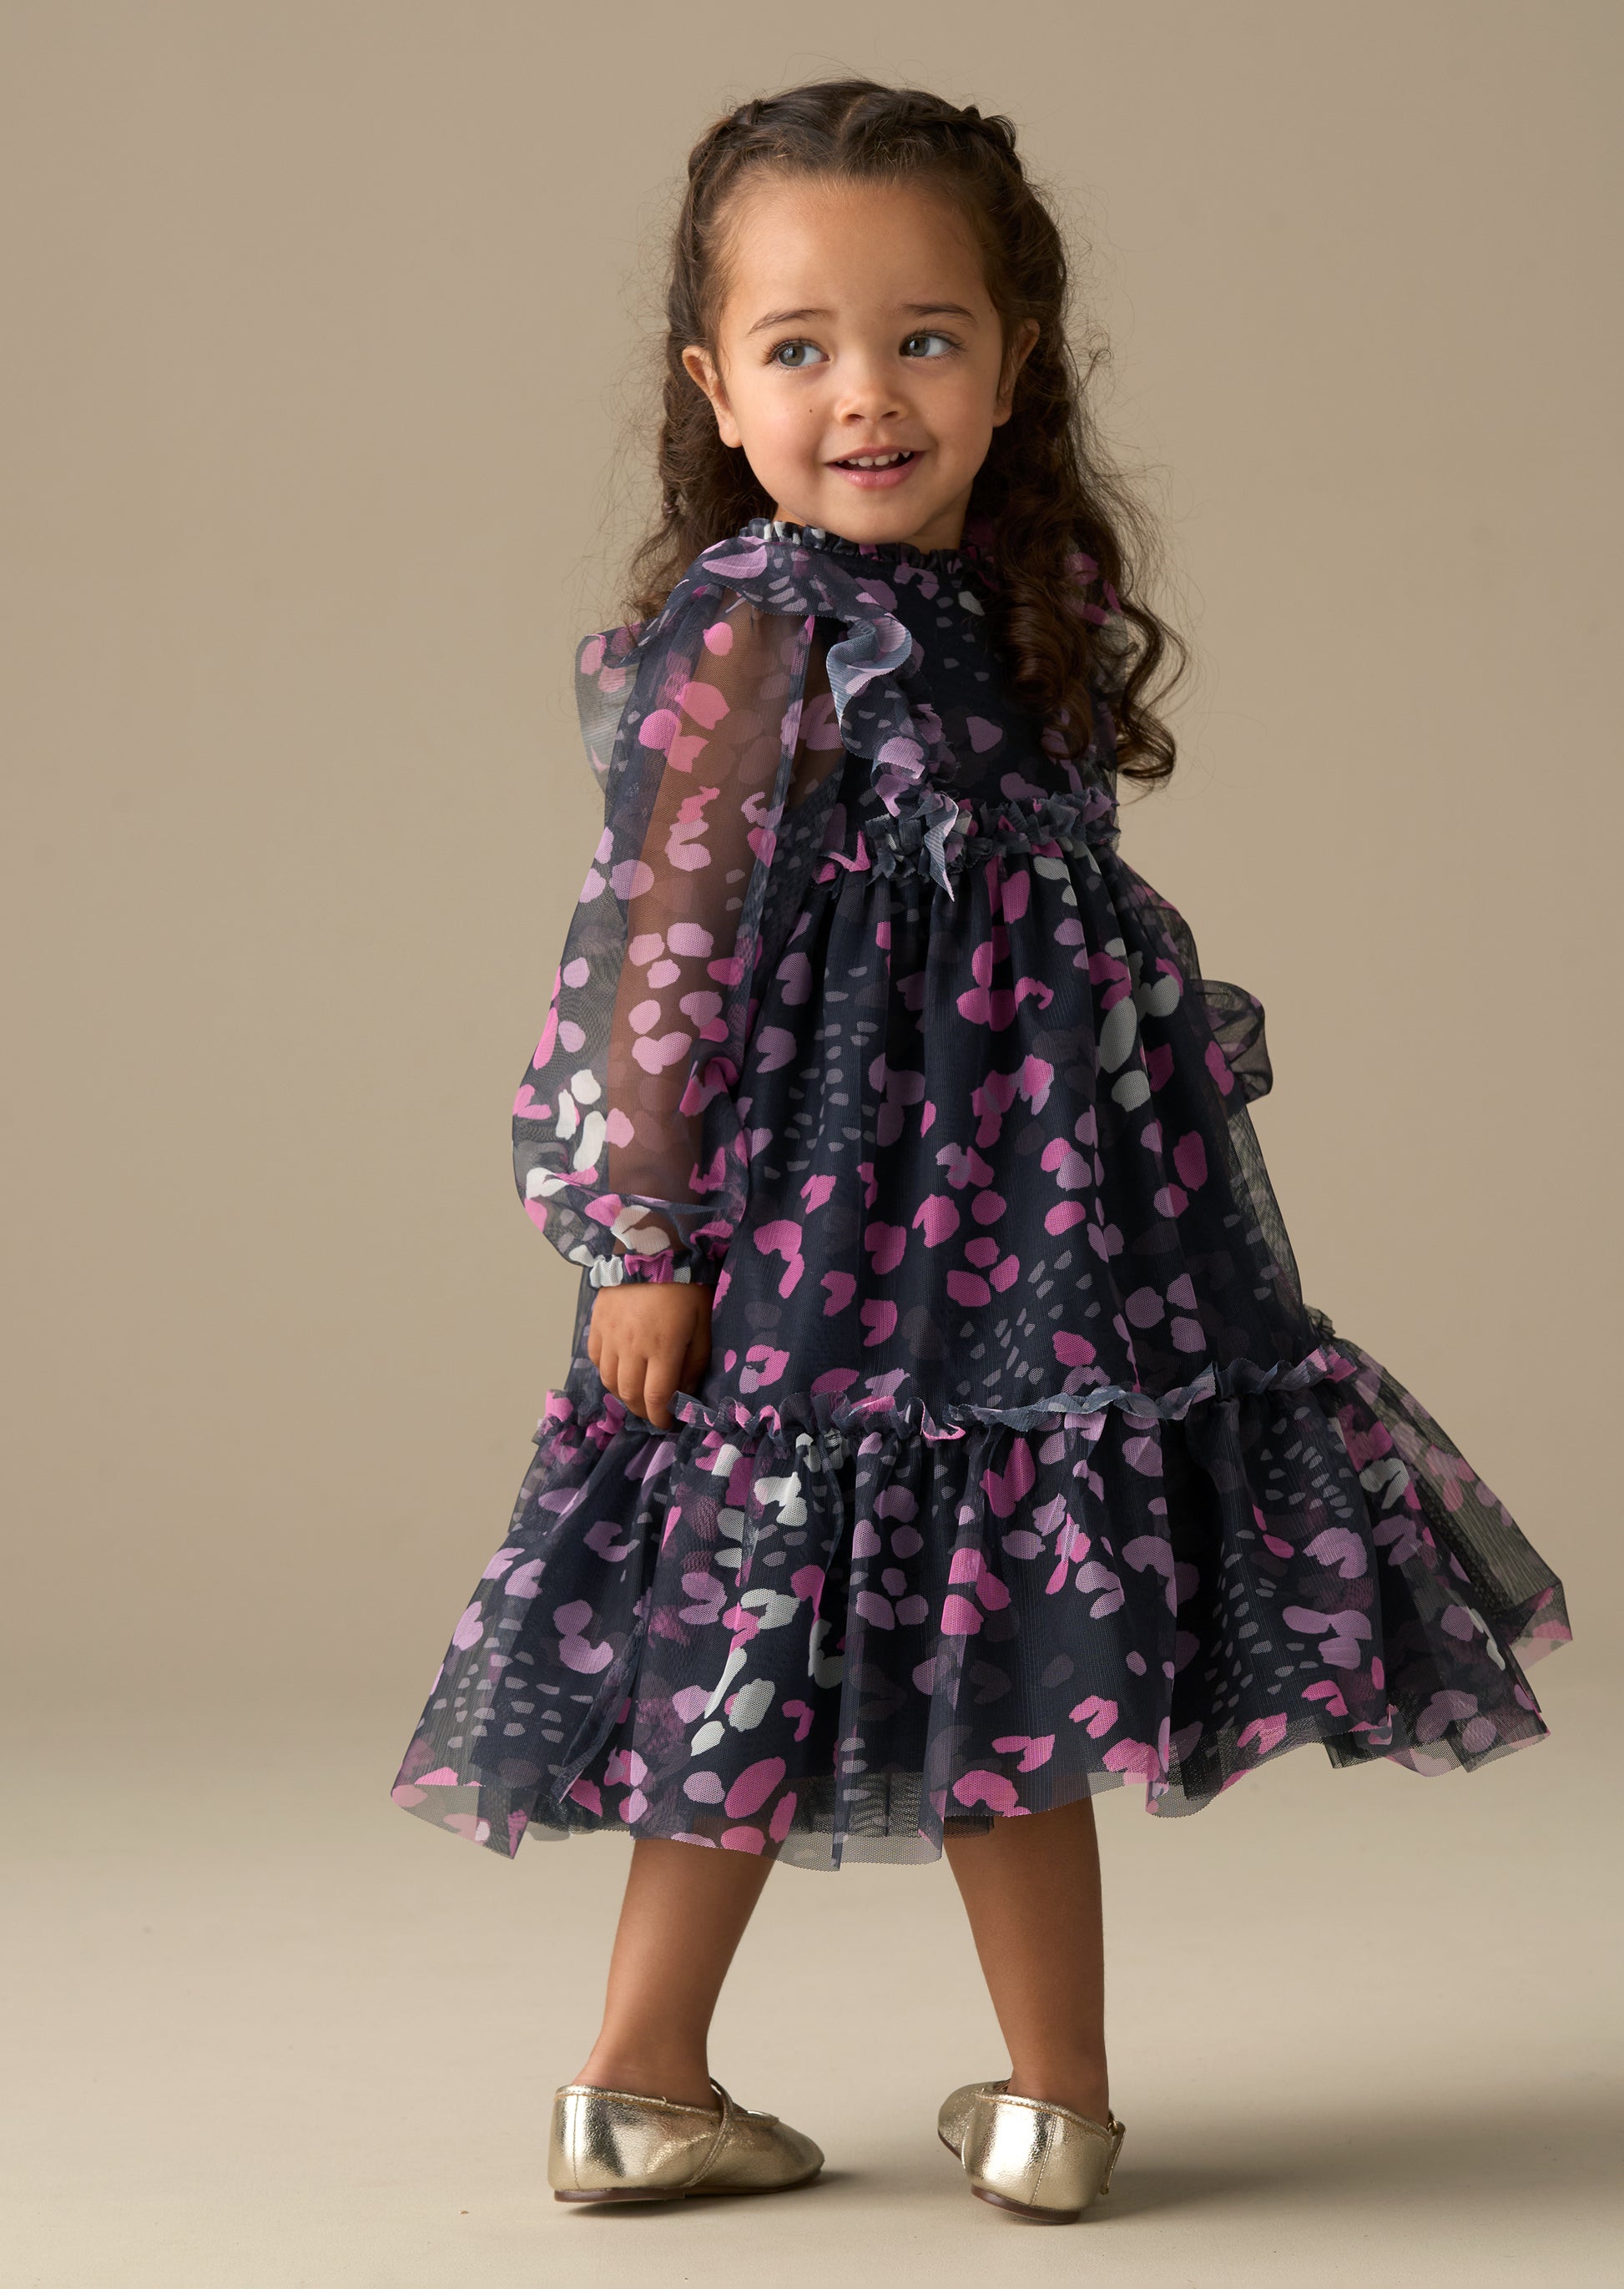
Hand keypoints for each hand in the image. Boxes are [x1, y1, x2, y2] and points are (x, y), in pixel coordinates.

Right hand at [588, 1281, 712, 1431]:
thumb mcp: (704, 1323)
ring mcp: (610, 1335)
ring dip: (623, 1395)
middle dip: (642, 1411)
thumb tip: (684, 1392)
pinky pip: (595, 1358)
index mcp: (662, 1348)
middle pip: (629, 1394)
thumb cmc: (687, 1285)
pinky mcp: (597, 1323)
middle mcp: (631, 1347)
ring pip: (608, 1380)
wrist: (653, 1247)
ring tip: (636, 1395)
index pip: (655, 1398)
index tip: (667, 1423)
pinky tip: (619, 1370)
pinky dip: (606, 1371)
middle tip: (653, 1413)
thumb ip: (696, 1361)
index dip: (660, 1417)